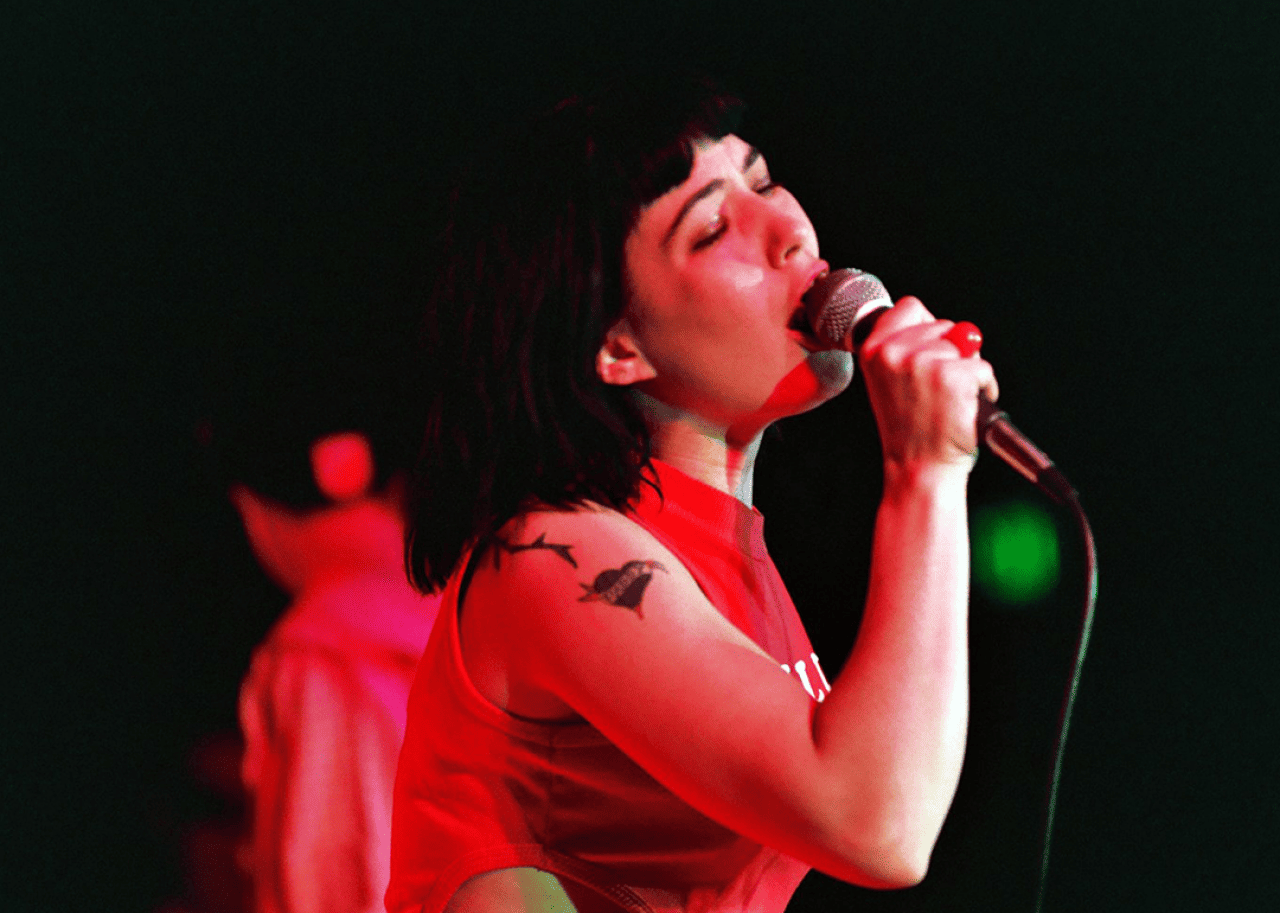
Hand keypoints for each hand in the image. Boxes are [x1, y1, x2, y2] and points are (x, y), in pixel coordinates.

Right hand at [857, 296, 998, 473]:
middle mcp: (893, 352)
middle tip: (938, 390)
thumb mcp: (891, 382)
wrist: (919, 469)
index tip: (926, 354)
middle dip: (951, 352)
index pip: (910, 308)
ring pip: (966, 345)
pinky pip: (984, 368)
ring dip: (968, 370)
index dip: (927, 328)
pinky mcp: (954, 376)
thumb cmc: (910, 430)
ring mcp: (923, 362)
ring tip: (950, 401)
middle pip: (944, 325)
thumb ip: (910, 349)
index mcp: (873, 350)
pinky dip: (985, 388)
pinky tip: (964, 409)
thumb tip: (959, 333)